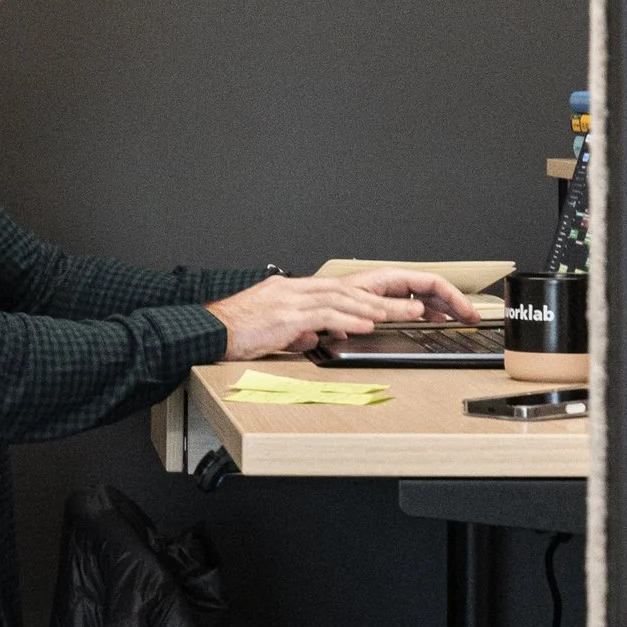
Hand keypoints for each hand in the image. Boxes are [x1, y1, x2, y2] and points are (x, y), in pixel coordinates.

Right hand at [203, 268, 478, 360]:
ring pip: (345, 297)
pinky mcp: (284, 314)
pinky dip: (348, 319)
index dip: (377, 297)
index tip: (402, 306)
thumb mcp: (275, 331)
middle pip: (353, 289)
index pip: (345, 290)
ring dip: (379, 306)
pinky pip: (323, 314)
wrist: (206, 330)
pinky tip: (367, 323)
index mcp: (297, 291)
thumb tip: (317, 338)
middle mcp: (297, 289)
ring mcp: (291, 299)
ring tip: (407, 314)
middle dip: (389, 298)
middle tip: (421, 306)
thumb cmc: (234, 332)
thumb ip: (299, 331)